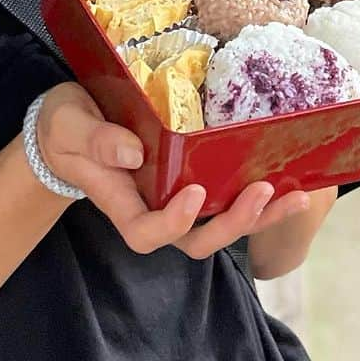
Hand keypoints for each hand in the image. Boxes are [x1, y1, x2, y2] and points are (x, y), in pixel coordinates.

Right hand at [35, 82, 311, 258]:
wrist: (71, 121)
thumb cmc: (65, 126)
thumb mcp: (68, 125)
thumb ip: (95, 140)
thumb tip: (135, 152)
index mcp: (121, 203)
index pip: (148, 233)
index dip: (173, 223)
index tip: (194, 194)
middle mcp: (153, 208)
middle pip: (195, 239)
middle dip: (232, 223)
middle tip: (262, 192)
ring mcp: (175, 197)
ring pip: (219, 224)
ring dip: (258, 215)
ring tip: (295, 195)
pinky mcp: (192, 179)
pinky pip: (227, 197)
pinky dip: (260, 195)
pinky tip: (293, 180)